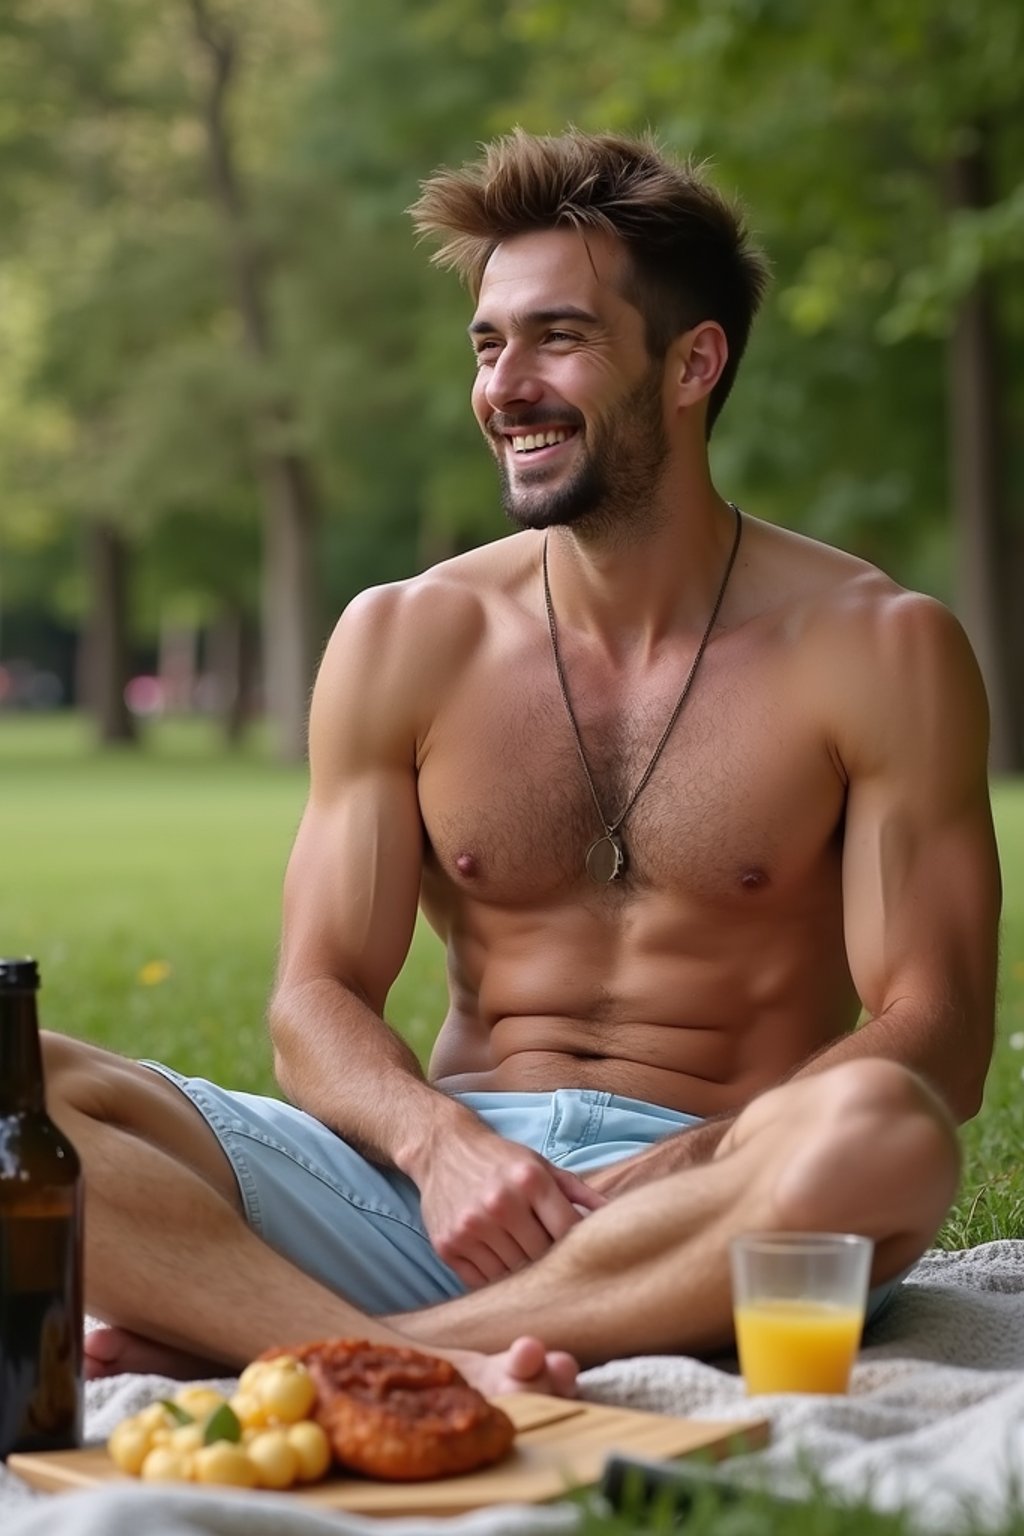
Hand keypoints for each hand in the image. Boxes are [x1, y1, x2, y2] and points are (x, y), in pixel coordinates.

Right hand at [417, 1129, 606, 1288]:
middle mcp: (500, 1204)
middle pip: (541, 1257)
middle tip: (556, 1267)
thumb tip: (617, 1215)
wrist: (442, 1148)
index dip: (578, 1248)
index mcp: (530, 1180)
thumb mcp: (542, 1165)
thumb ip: (580, 1192)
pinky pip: (481, 1281)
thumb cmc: (501, 1159)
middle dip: (552, 1263)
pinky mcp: (448, 1246)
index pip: (567, 1232)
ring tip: (527, 1265)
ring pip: (512, 1274)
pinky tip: (500, 1264)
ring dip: (524, 1275)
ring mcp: (471, 1227)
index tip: (582, 1255)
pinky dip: (495, 1280)